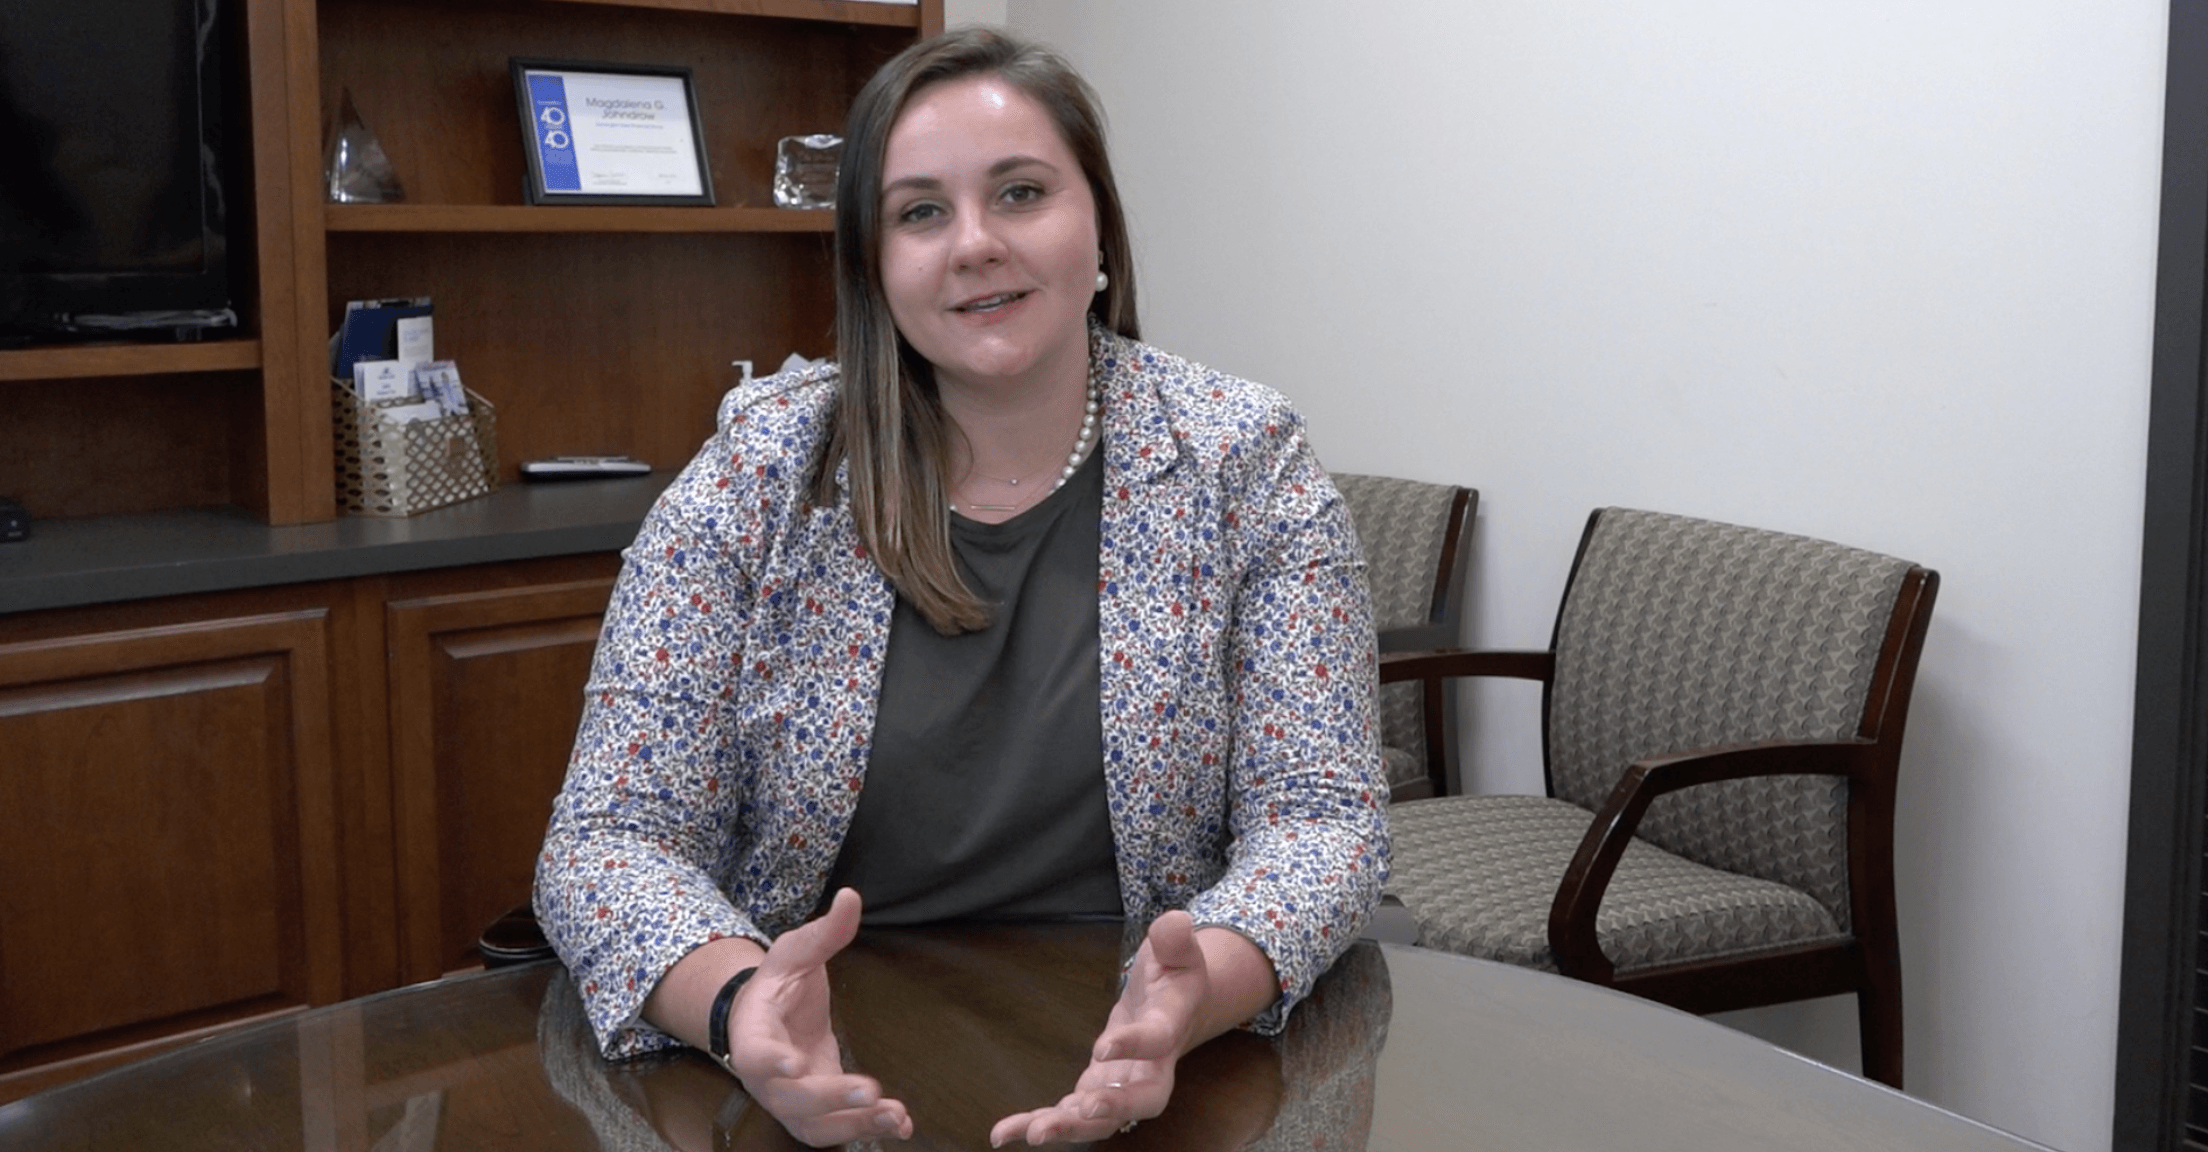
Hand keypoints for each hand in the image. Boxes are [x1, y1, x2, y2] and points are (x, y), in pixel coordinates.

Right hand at [724, 888, 912, 1146]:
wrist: (769, 1016)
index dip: (772, 1062)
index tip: (796, 1063)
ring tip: (894, 1116)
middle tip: (871, 1090)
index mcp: (754, 1033)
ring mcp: (789, 1099)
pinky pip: (834, 1130)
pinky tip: (899, 1124)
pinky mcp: (815, 1111)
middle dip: (830, 1098)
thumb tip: (851, 897)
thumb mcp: (797, 951)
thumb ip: (824, 932)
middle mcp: (766, 1076)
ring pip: (813, 1126)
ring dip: (854, 1126)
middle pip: (790, 1099)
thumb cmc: (779, 982)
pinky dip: (865, 1131)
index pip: (755, 1054)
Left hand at [988, 911, 1210, 1146]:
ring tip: (1032, 1133)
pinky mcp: (1098, 1088)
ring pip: (1104, 1118)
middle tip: (1081, 1109)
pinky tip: (1003, 1133)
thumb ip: (1174, 937)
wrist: (1177, 1004)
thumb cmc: (1173, 971)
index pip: (1157, 1039)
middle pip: (1142, 1100)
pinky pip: (1072, 1113)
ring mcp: (1125, 1083)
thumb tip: (1177, 921)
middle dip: (1112, 1108)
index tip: (1102, 1048)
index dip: (1134, 1046)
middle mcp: (1154, 1066)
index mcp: (1171, 1024)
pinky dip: (1038, 1124)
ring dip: (1069, 1127)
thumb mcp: (1176, 948)